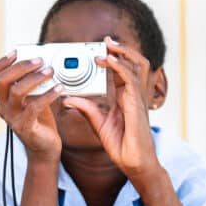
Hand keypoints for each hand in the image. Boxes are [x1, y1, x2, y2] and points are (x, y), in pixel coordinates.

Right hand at [0, 51, 64, 161]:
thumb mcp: (33, 97)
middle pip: (2, 80)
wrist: (44, 147)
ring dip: (35, 78)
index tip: (16, 52)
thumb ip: (32, 82)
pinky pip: (34, 107)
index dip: (0, 62)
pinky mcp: (25, 126)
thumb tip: (42, 61)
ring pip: (16, 91)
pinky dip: (48, 94)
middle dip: (21, 66)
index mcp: (2, 98)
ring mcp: (12, 118)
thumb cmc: (40, 119)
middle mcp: (3, 107)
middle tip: (39, 60)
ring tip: (51, 71)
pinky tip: (59, 88)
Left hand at [62, 37, 162, 184]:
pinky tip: (107, 61)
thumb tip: (67, 98)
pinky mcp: (137, 104)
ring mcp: (137, 98)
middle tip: (106, 41)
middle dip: (122, 50)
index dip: (112, 58)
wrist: (134, 163)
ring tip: (108, 45)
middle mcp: (133, 95)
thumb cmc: (121, 145)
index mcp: (125, 98)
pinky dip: (119, 67)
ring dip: (122, 53)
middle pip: (134, 63)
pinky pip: (130, 79)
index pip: (121, 71)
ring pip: (136, 66)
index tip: (99, 49)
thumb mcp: (97, 122)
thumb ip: (85, 108)